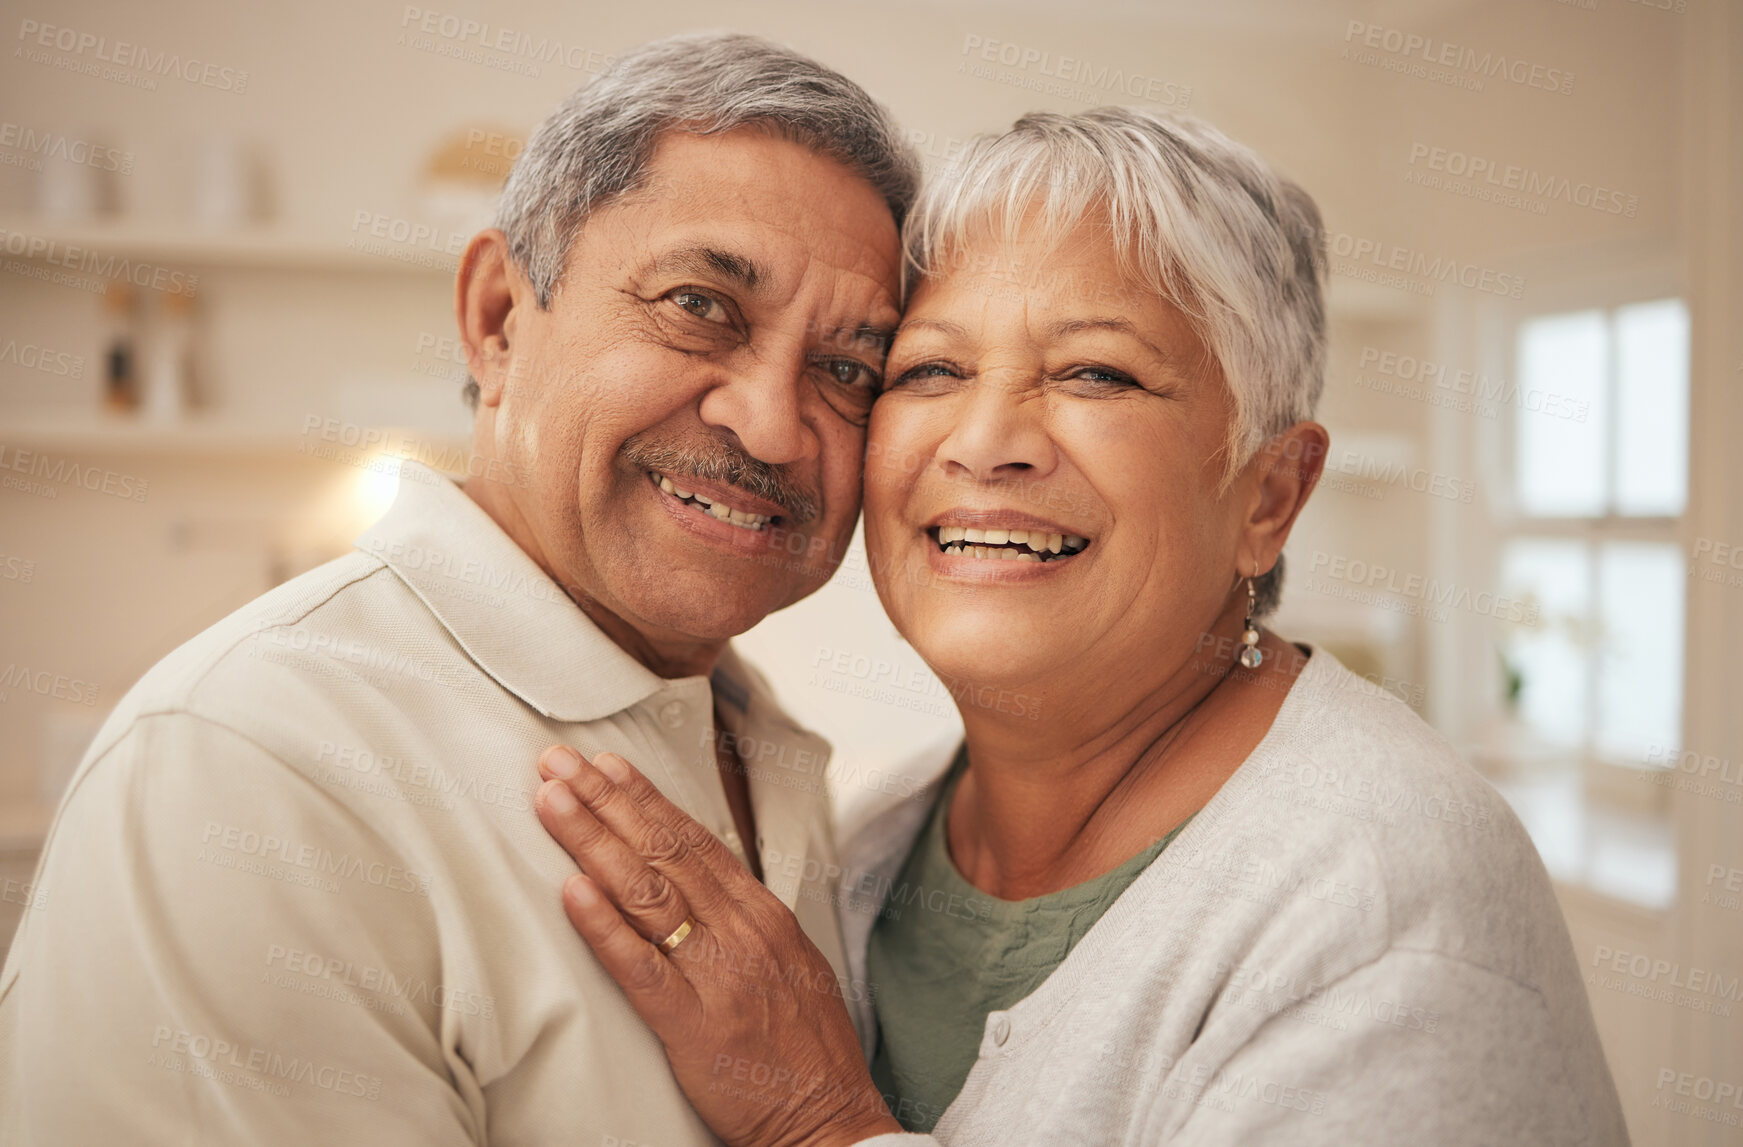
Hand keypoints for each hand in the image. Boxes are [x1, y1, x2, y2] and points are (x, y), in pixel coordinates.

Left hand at [533, 745, 902, 1146]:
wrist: (832, 1118)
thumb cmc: (807, 1049)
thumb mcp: (789, 963)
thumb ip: (744, 921)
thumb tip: (703, 881)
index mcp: (762, 914)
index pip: (694, 840)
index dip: (645, 799)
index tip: (606, 765)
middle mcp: (741, 931)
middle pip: (663, 851)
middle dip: (606, 801)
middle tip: (560, 763)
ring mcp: (718, 974)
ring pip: (646, 892)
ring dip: (593, 839)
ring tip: (553, 801)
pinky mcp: (693, 1024)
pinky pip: (639, 967)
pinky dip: (603, 925)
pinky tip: (571, 890)